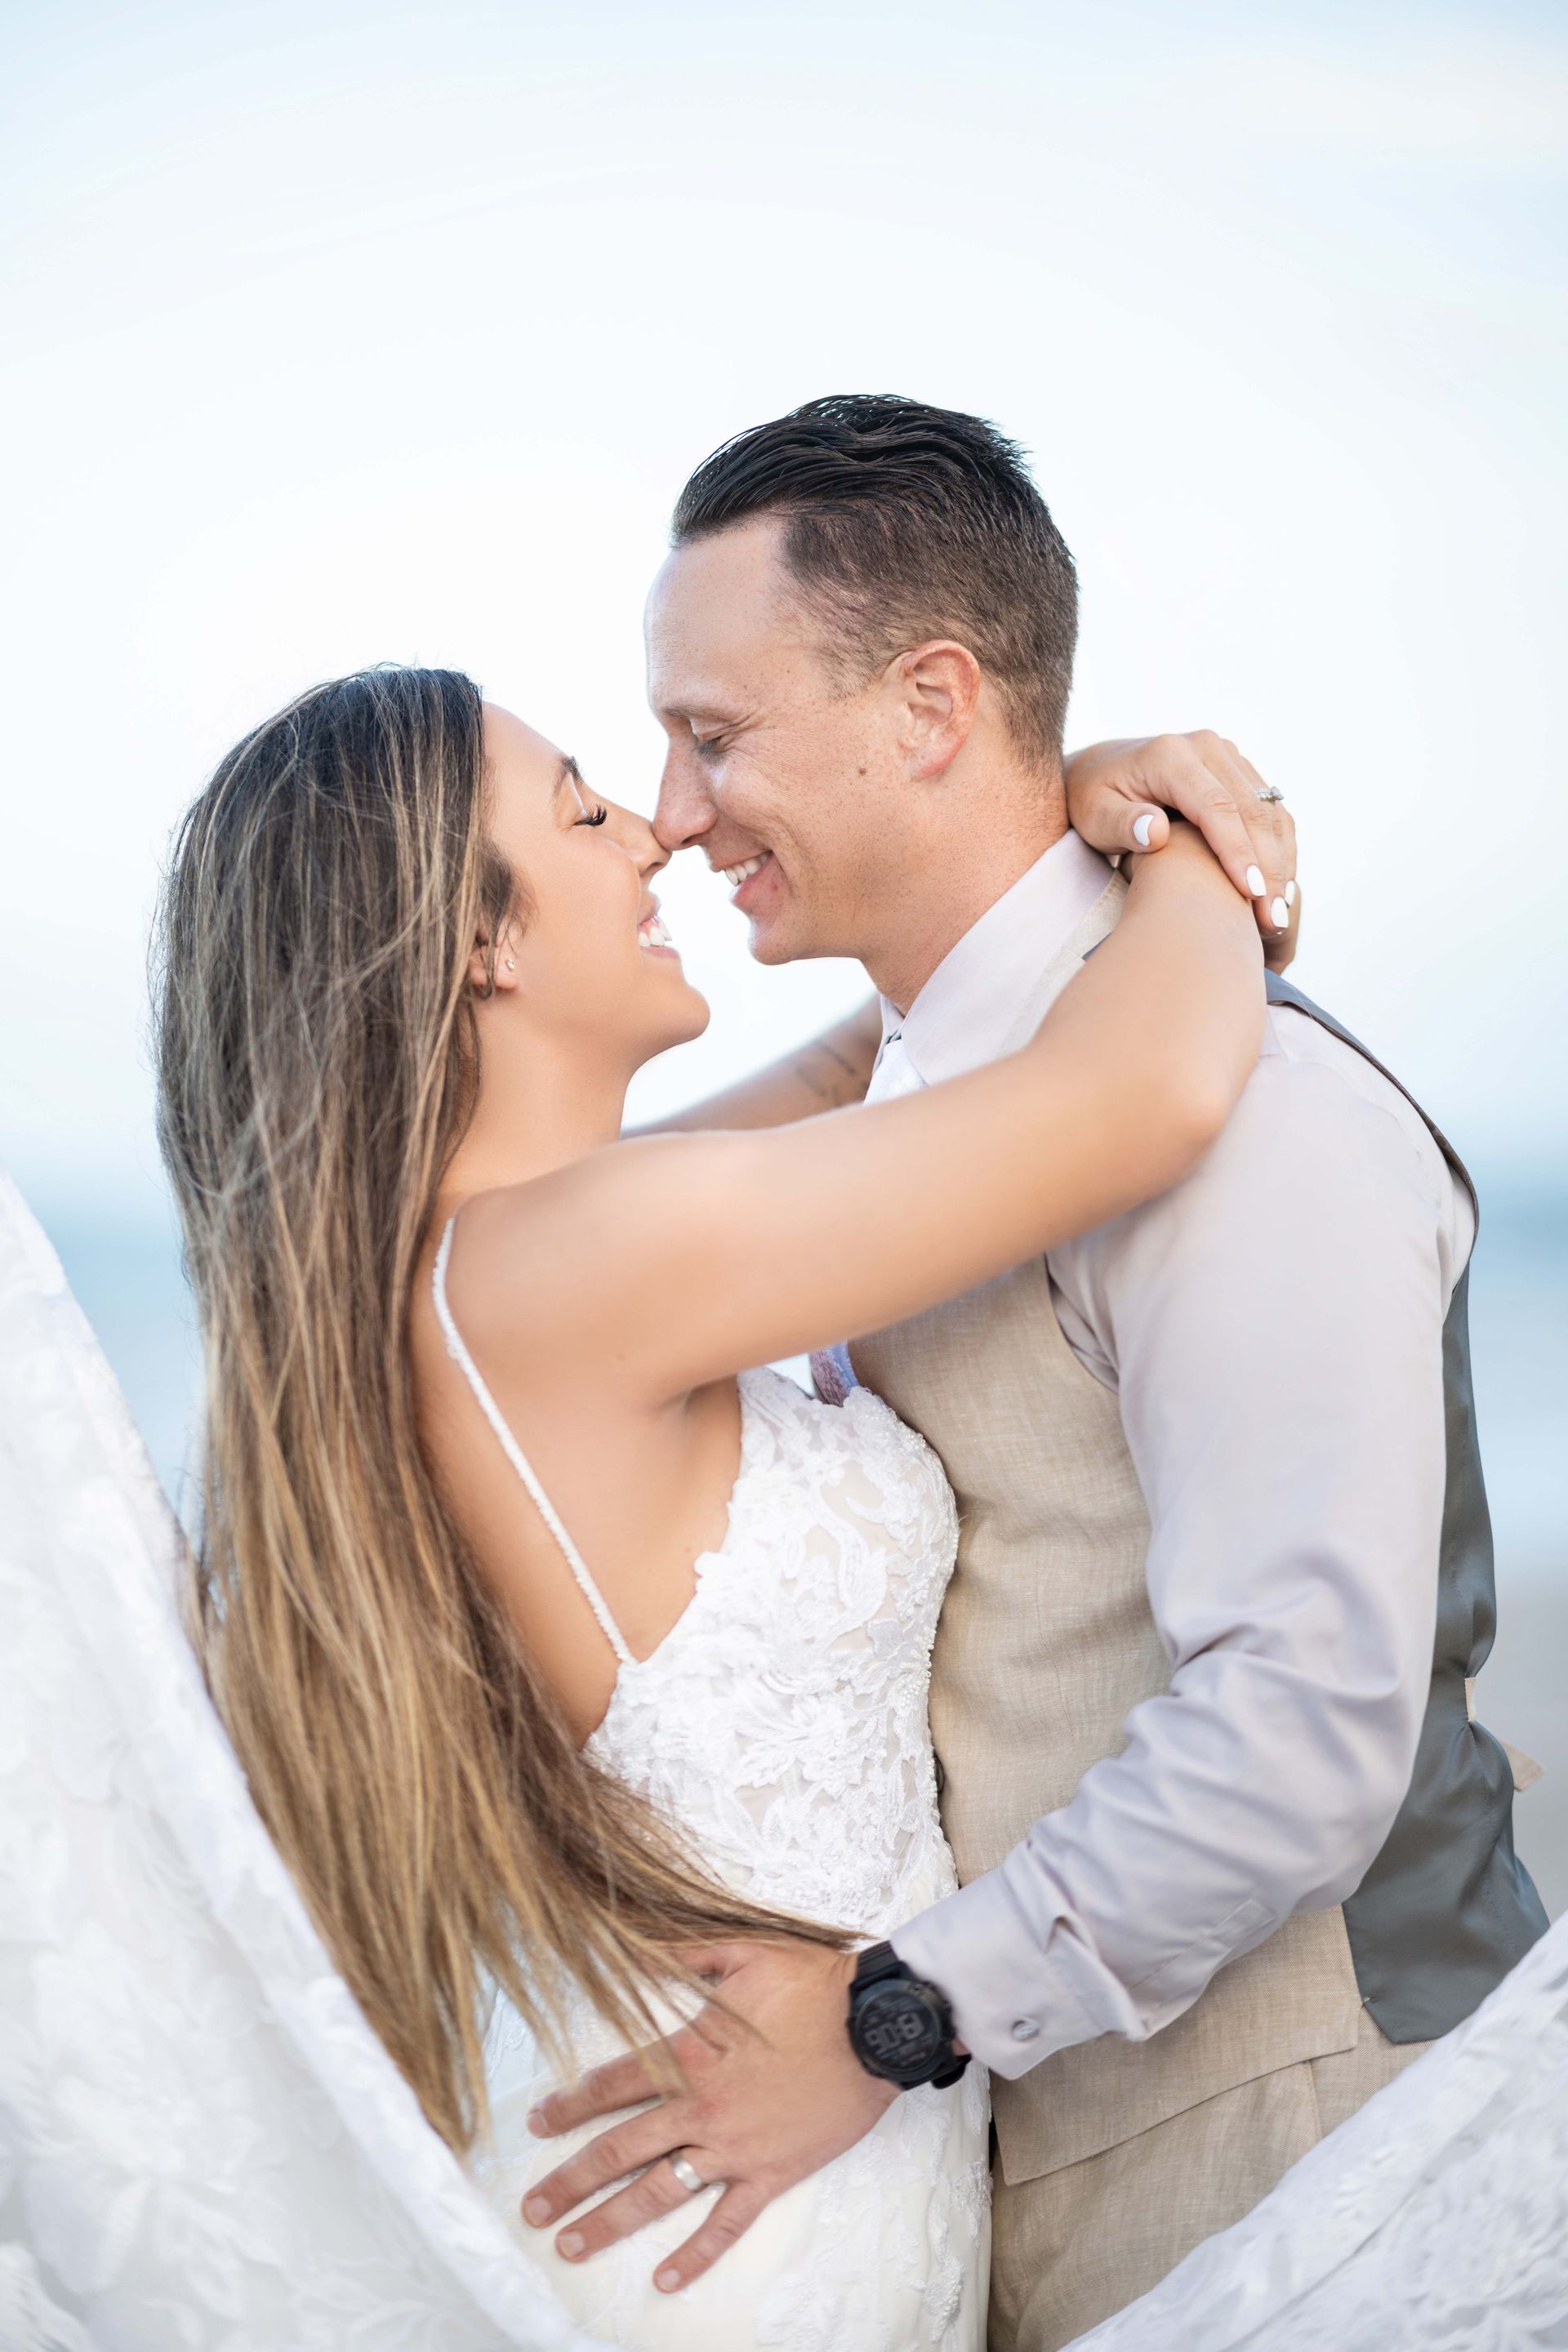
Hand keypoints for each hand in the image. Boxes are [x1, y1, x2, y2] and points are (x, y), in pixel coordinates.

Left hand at [520, 1940, 896, 2291]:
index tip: (536, 2123)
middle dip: (570, 2181)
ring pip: (659, 2193)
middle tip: (531, 2208)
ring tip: (572, 2244)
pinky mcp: (770, 2173)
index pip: (611, 2086)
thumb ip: (686, 1953)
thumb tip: (635, 1942)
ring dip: (612, 2221)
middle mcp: (701, 2109)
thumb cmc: (811, 1987)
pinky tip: (665, 2279)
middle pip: (619, 2150)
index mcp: (689, 2056)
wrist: (874, 2027)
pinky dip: (697, 2254)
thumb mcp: (744, 1953)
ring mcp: (734, 2148)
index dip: (568, 2106)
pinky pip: (727, 2222)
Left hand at [1064, 732, 1299, 971]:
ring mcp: (1227, 756)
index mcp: (1170, 755)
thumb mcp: (1096, 816)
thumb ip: (1123, 824)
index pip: (1216, 806)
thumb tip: (1157, 832)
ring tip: (1279, 914)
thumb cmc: (1092, 800)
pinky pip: (1270, 810)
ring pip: (1269, 811)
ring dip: (1280, 862)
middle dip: (1267, 866)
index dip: (1237, 851)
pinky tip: (1279, 889)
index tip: (1251, 894)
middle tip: (1272, 920)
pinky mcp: (1239, 770)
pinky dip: (1279, 849)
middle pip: (1251, 809)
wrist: (1100, 771)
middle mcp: (1206, 747)